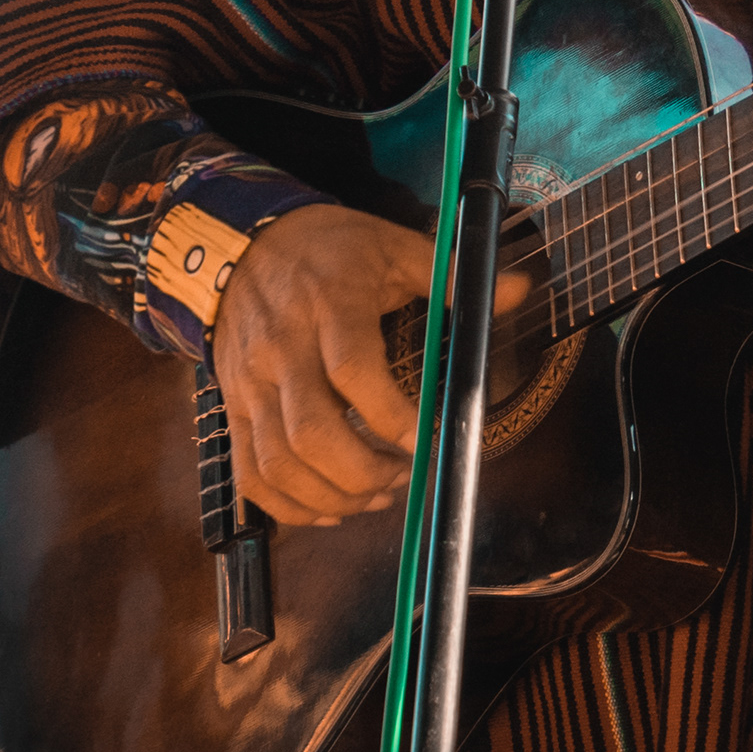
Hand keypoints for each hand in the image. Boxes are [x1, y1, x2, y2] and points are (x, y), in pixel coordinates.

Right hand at [216, 203, 523, 526]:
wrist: (240, 244)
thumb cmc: (326, 248)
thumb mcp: (391, 247)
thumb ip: (449, 278)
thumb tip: (517, 291)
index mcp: (329, 305)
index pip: (353, 372)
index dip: (391, 417)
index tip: (425, 439)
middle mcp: (283, 350)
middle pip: (311, 434)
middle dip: (364, 472)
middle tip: (404, 477)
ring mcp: (252, 383)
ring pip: (279, 463)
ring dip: (332, 494)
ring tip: (376, 494)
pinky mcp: (235, 406)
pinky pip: (250, 473)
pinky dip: (288, 504)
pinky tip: (329, 507)